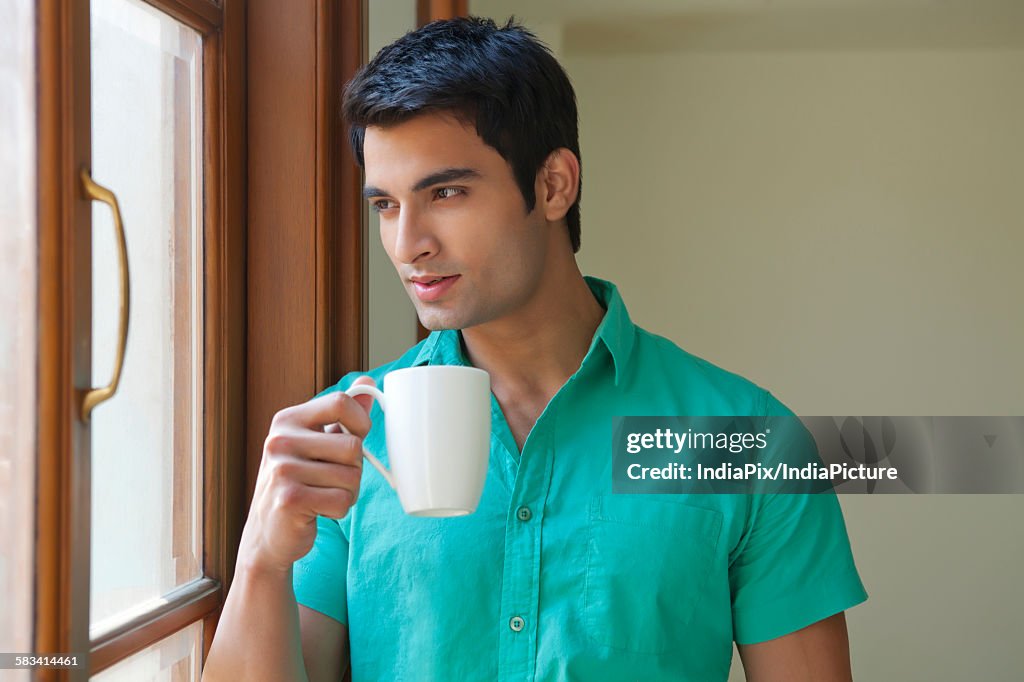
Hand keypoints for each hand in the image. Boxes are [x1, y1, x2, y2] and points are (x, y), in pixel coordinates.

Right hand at [239, 377, 376, 574]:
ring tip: (322, 495)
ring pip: (352, 477)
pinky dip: (339, 510)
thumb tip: (368, 383)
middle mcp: (280, 441)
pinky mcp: (289, 499)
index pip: (340, 402)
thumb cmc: (299, 483)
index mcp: (287, 420)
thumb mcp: (316, 443)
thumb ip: (342, 415)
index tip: (356, 437)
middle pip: (353, 446)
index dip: (361, 422)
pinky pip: (342, 501)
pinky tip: (317, 511)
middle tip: (331, 480)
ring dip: (347, 493)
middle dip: (354, 469)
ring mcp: (282, 470)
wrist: (268, 533)